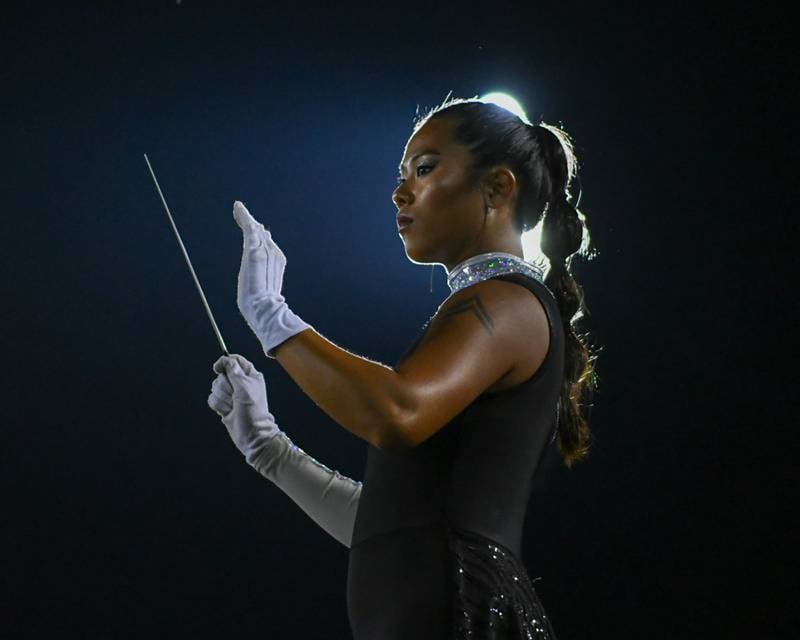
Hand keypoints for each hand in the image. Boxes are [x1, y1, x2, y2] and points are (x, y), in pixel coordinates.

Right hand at [207, 353, 279, 465]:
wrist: (252, 435)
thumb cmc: (253, 410)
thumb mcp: (245, 387)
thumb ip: (234, 371)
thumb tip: (225, 360)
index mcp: (250, 376)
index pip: (234, 360)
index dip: (225, 362)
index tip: (218, 369)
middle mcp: (240, 383)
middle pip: (221, 375)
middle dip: (225, 386)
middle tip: (234, 396)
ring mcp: (231, 395)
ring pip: (215, 387)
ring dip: (222, 398)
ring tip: (233, 406)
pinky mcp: (224, 405)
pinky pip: (212, 399)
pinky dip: (218, 406)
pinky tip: (227, 412)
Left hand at [233, 200, 311, 357]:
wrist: (263, 311)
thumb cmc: (266, 315)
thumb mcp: (265, 302)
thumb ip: (269, 298)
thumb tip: (276, 307)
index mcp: (276, 266)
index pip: (268, 248)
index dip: (261, 239)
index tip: (256, 229)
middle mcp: (273, 256)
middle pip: (261, 237)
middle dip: (253, 225)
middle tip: (242, 212)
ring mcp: (264, 253)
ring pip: (254, 232)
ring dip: (246, 219)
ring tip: (238, 208)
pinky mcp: (254, 251)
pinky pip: (248, 230)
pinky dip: (243, 219)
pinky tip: (238, 209)